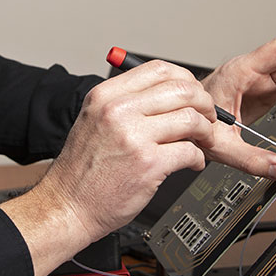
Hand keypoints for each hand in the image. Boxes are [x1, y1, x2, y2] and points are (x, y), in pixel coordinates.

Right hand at [2, 60, 216, 275]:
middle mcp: (118, 111)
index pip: (159, 69)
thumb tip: (172, 95)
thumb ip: (129, 103)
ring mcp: (134, 138)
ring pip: (191, 119)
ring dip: (206, 131)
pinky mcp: (148, 165)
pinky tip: (191, 162)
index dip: (186, 79)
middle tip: (208, 116)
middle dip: (204, 103)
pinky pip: (190, 151)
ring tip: (203, 141)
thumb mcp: (95, 121)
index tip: (194, 92)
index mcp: (106, 96)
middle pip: (182, 90)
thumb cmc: (83, 169)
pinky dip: (198, 158)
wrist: (67, 206)